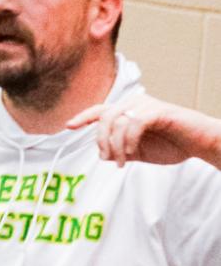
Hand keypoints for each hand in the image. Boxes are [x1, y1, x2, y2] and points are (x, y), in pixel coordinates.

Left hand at [67, 94, 220, 168]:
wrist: (197, 144)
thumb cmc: (170, 145)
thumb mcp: (138, 152)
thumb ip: (119, 151)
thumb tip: (101, 154)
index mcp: (128, 111)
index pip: (101, 110)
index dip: (84, 117)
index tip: (68, 125)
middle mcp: (135, 104)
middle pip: (104, 117)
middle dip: (101, 141)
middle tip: (108, 160)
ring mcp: (147, 105)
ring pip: (117, 121)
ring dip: (115, 145)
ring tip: (121, 162)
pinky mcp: (159, 111)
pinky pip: (134, 123)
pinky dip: (128, 140)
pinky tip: (131, 152)